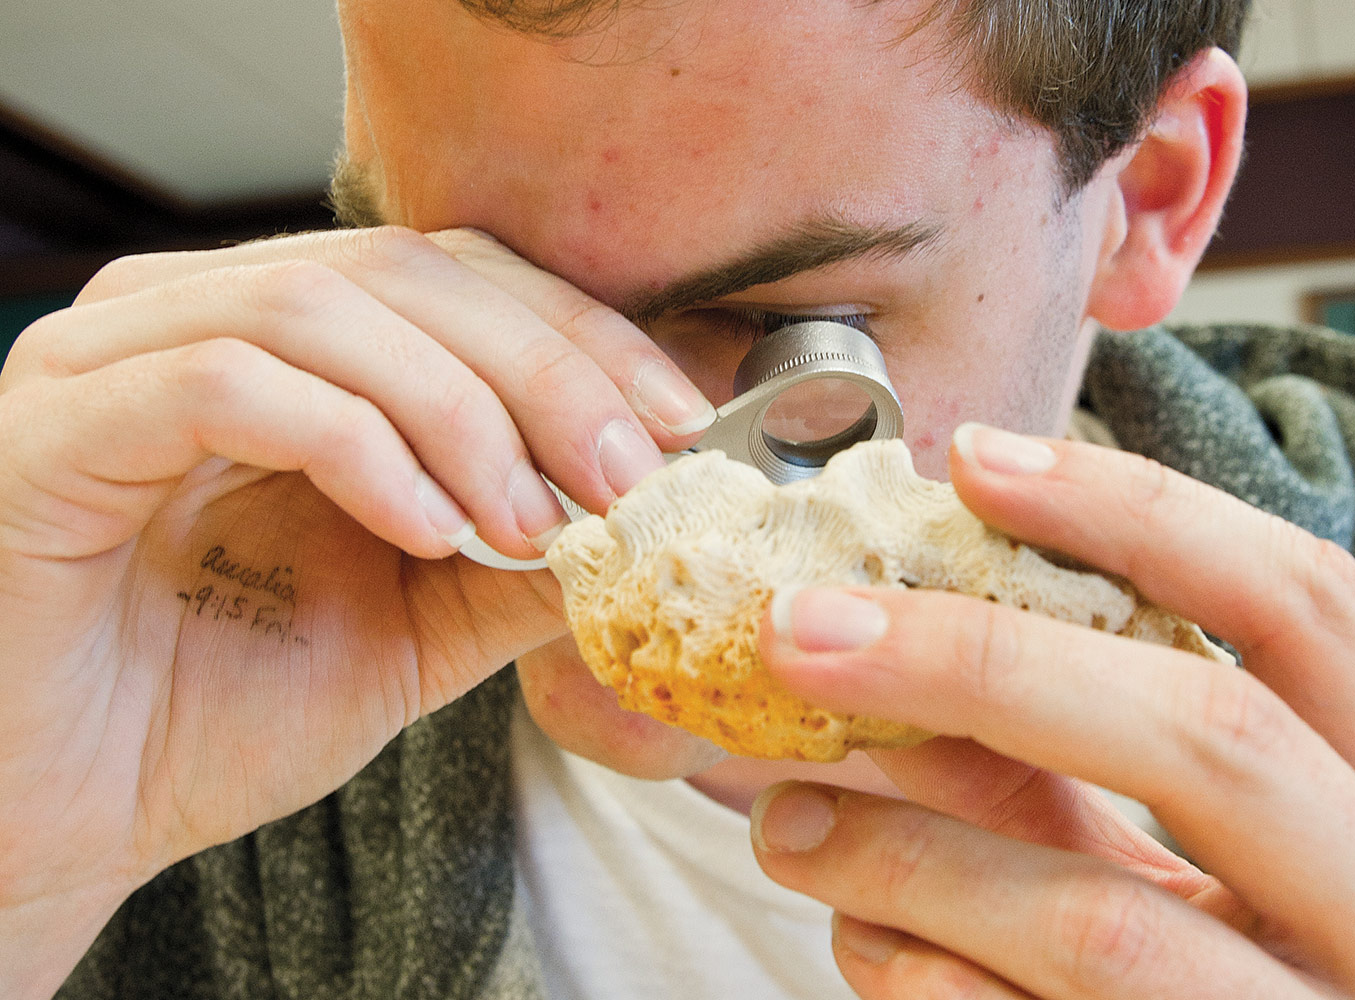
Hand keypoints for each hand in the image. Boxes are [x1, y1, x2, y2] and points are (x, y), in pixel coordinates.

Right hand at [0, 227, 711, 996]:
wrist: (67, 819)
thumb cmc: (219, 711)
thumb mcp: (419, 624)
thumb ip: (522, 555)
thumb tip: (653, 506)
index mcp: (286, 342)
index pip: (460, 275)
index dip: (583, 333)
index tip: (683, 422)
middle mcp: (194, 315)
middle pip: (409, 270)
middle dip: (548, 370)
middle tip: (632, 474)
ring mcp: (111, 356)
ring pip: (326, 302)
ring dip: (461, 412)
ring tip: (526, 521)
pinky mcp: (55, 423)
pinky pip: (227, 379)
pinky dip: (355, 443)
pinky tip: (422, 527)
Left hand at [751, 425, 1354, 998]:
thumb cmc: (1226, 994)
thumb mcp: (1182, 865)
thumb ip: (1060, 761)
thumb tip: (874, 634)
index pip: (1310, 607)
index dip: (1140, 515)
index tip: (971, 459)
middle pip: (1215, 736)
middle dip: (983, 664)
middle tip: (803, 631)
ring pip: (1102, 920)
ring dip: (907, 854)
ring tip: (786, 823)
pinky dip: (923, 977)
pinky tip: (867, 944)